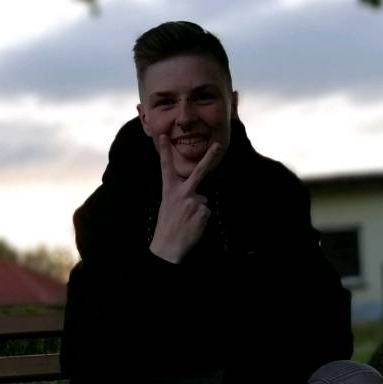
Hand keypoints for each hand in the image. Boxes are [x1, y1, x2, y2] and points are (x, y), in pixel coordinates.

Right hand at [150, 135, 221, 263]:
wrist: (168, 246)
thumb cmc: (167, 226)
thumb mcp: (168, 206)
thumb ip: (181, 196)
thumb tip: (201, 195)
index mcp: (169, 191)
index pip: (166, 168)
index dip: (165, 152)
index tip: (164, 136)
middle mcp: (183, 193)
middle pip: (198, 172)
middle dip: (209, 157)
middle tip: (218, 145)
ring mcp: (194, 202)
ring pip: (203, 200)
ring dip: (198, 210)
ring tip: (187, 222)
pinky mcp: (204, 212)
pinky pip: (206, 212)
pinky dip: (202, 219)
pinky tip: (193, 226)